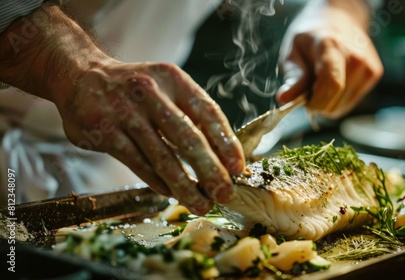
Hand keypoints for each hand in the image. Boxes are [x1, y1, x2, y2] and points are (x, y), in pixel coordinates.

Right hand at [0, 3, 244, 214]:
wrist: (81, 75)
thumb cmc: (135, 88)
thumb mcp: (166, 85)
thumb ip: (191, 113)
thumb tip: (223, 154)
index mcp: (173, 79)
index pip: (208, 112)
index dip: (226, 143)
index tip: (239, 168)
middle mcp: (150, 92)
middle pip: (188, 137)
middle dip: (210, 170)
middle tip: (225, 193)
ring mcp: (124, 112)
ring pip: (162, 157)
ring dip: (185, 186)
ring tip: (201, 203)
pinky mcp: (104, 132)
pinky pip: (138, 163)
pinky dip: (158, 182)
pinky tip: (172, 193)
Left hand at [277, 3, 382, 117]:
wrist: (339, 19)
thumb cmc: (311, 37)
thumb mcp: (293, 52)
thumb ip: (293, 77)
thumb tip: (285, 99)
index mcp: (332, 47)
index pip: (331, 84)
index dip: (316, 101)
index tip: (304, 100)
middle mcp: (355, 57)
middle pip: (336, 100)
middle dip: (317, 104)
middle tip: (309, 89)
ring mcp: (368, 66)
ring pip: (344, 107)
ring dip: (328, 103)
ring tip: (322, 83)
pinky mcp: (375, 73)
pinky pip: (351, 103)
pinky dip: (339, 100)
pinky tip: (335, 82)